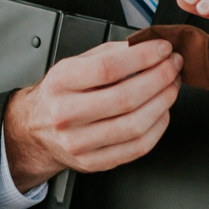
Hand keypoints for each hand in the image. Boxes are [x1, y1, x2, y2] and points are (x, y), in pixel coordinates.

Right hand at [3, 41, 182, 189]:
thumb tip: (149, 46)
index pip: (108, 68)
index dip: (143, 57)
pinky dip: (158, 127)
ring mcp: (79, 142)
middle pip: (126, 98)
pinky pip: (137, 147)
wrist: (35, 129)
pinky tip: (162, 111)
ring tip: (171, 86)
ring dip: (163, 102)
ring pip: (135, 125)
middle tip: (173, 66)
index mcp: (61, 83)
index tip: (162, 49)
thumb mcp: (75, 64)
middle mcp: (66, 114)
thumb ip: (110, 54)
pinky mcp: (94, 162)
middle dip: (160, 78)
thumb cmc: (60, 94)